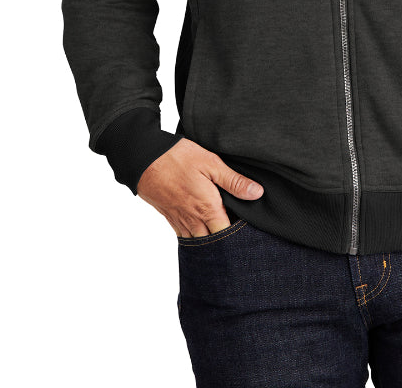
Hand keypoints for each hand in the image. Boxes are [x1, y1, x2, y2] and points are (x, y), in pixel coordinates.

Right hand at [135, 137, 264, 236]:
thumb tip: (257, 193)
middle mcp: (193, 220)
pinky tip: (203, 234)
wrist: (144, 159)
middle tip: (239, 241)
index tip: (250, 235)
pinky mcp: (170, 218)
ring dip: (211, 244)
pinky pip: (185, 237)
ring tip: (224, 241)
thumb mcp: (211, 163)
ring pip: (198, 243)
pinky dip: (196, 239)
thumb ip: (234, 181)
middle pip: (213, 243)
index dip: (239, 238)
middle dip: (226, 245)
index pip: (227, 235)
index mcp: (207, 208)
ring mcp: (180, 220)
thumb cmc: (178, 158)